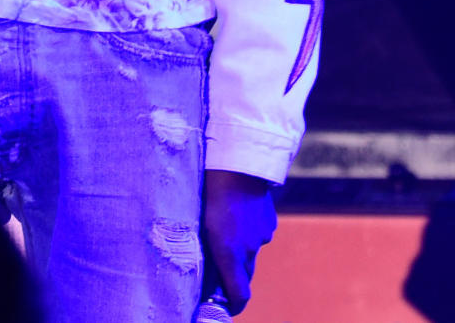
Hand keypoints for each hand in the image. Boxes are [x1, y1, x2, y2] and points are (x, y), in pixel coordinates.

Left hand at [201, 169, 276, 314]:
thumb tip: (212, 274)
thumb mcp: (204, 226)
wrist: (236, 168)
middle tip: (223, 267)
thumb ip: (211, 252)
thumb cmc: (212, 195)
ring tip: (229, 226)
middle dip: (236, 275)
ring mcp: (261, 236)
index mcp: (229, 254)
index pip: (240, 294)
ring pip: (252, 251)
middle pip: (245, 274)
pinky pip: (260, 233)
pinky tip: (241, 213)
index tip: (229, 306)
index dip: (235, 305)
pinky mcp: (270, 222)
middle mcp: (248, 250)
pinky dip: (251, 230)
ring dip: (243, 247)